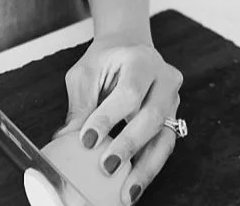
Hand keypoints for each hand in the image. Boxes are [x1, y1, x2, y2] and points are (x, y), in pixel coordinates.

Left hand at [55, 34, 182, 204]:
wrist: (128, 48)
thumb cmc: (105, 60)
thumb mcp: (86, 73)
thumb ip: (80, 104)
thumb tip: (65, 139)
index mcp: (141, 60)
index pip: (128, 93)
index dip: (108, 118)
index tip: (87, 140)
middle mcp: (164, 79)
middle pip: (151, 117)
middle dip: (128, 146)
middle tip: (107, 167)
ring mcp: (174, 101)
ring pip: (164, 139)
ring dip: (145, 169)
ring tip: (126, 192)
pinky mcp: (174, 119)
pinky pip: (165, 148)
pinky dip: (149, 168)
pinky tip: (133, 185)